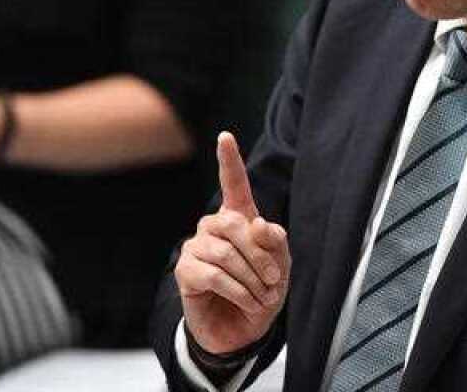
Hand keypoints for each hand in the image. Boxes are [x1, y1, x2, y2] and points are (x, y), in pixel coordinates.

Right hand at [177, 132, 290, 353]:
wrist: (243, 329)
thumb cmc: (262, 291)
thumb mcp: (281, 265)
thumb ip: (275, 242)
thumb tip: (257, 224)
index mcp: (239, 218)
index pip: (234, 184)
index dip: (229, 160)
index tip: (225, 136)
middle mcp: (214, 227)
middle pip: (236, 225)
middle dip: (261, 255)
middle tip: (274, 281)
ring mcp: (196, 247)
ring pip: (226, 252)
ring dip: (252, 279)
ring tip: (262, 297)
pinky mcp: (185, 272)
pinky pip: (214, 275)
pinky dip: (238, 291)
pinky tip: (247, 302)